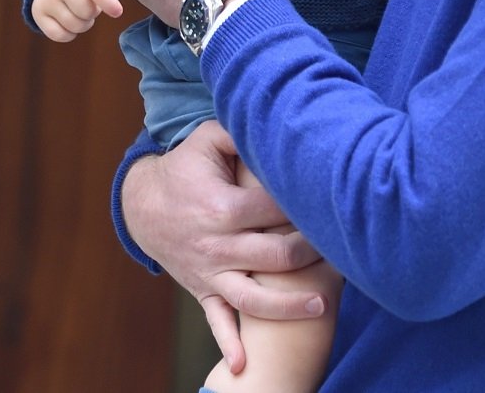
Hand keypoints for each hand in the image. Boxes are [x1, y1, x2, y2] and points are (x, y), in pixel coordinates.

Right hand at [30, 0, 147, 41]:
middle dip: (94, 11)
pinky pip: (60, 35)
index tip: (117, 11)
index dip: (109, 3)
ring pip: (75, 25)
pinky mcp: (37, 13)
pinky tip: (68, 18)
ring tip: (79, 8)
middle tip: (89, 1)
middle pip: (89, 12)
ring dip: (83, 22)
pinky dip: (69, 33)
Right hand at [122, 120, 324, 372]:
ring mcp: (209, 271)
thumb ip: (242, 130)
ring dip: (287, 305)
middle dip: (310, 255)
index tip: (331, 205)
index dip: (305, 208)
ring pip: (251, 297)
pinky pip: (216, 319)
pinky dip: (229, 342)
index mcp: (221, 207)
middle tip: (341, 249)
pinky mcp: (202, 289)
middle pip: (273, 256)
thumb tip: (278, 119)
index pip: (275, 212)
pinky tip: (244, 365)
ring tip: (321, 305)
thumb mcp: (209, 137)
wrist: (143, 204)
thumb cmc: (186, 166)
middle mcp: (216, 244)